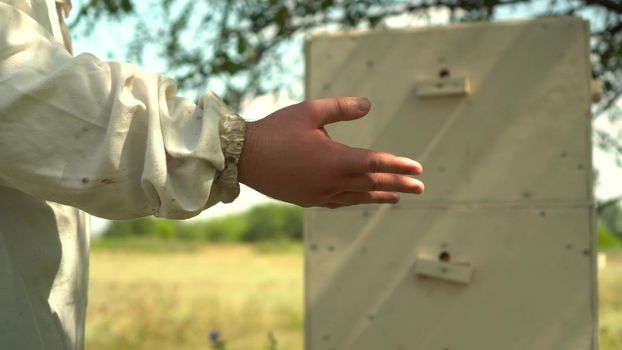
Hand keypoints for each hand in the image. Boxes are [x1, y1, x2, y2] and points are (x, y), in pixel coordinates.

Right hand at [237, 97, 423, 207]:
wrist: (244, 157)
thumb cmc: (276, 130)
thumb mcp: (309, 111)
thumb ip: (341, 108)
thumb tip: (368, 105)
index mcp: (335, 160)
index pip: (375, 163)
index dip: (398, 166)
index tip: (418, 168)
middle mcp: (331, 182)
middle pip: (372, 184)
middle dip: (398, 185)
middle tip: (420, 188)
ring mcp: (319, 195)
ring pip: (357, 197)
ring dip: (379, 196)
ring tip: (397, 198)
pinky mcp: (308, 200)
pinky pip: (339, 203)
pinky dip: (356, 200)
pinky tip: (361, 199)